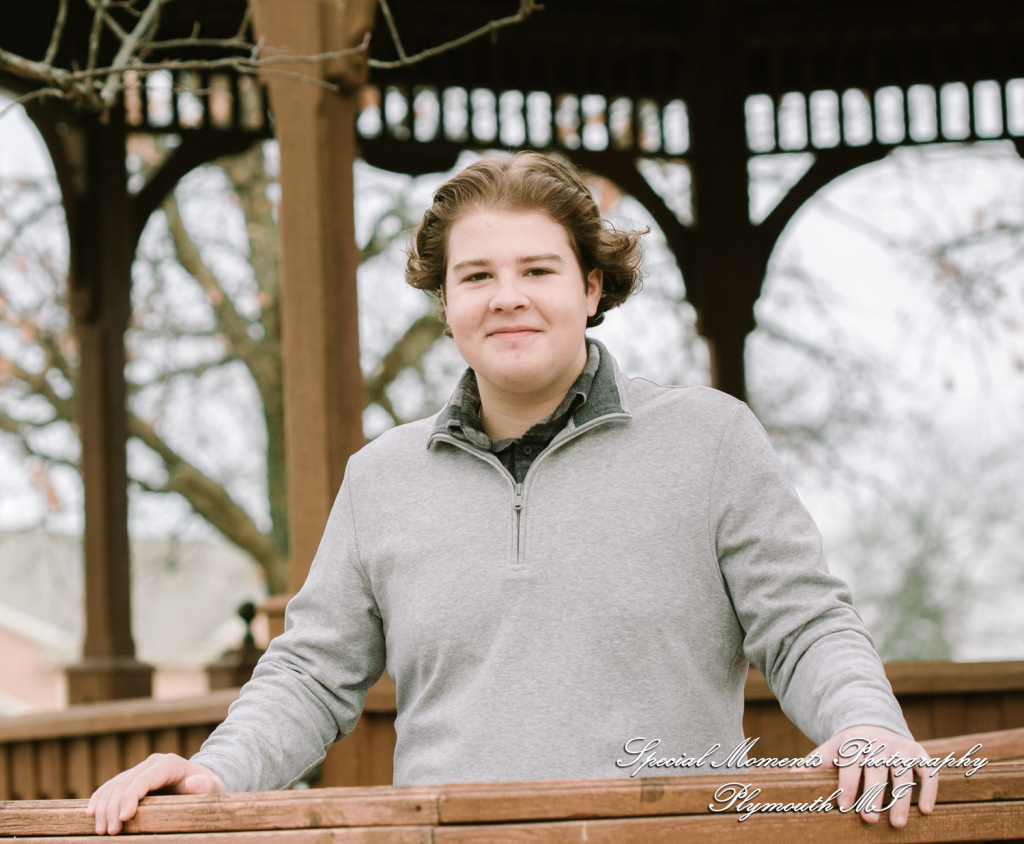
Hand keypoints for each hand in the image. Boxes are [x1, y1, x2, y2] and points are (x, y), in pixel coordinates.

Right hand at [86, 753, 224, 834]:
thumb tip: (193, 783)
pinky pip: (110, 787)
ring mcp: (140, 770)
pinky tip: (90, 814)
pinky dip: (99, 799)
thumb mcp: (213, 788)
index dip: (131, 796)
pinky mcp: (132, 778)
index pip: (145, 778)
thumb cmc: (209, 789)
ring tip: (100, 830)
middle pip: (125, 782)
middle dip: (114, 807)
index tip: (124, 818)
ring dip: (103, 806)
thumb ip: (206, 786)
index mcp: (170, 764)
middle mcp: (153, 764)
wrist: (203, 784)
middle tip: (110, 832)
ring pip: (114, 785)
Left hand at [805, 725, 937, 826]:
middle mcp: (880, 744)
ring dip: (902, 799)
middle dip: (872, 796)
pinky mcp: (919, 753)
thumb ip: (815, 763)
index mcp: (855, 743)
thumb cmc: (849, 746)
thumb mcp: (831, 749)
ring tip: (897, 824)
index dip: (847, 785)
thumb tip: (791, 776)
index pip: (850, 765)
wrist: (874, 721)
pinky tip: (927, 810)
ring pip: (903, 774)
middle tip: (868, 820)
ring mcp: (901, 748)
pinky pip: (929, 771)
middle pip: (876, 771)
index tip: (843, 806)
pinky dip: (929, 789)